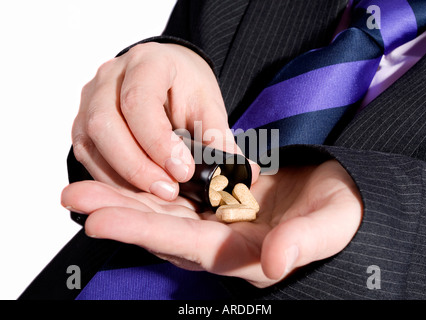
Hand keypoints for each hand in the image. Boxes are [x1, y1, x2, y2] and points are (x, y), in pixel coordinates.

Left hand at [61, 160, 362, 287]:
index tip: (100, 220)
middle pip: (163, 230)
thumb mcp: (330, 224)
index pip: (189, 245)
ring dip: (124, 197)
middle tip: (72, 196)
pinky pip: (175, 195)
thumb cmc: (340, 211)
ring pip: (162, 211)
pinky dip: (147, 184)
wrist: (339, 194)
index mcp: (246, 254)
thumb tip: (275, 261)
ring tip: (81, 185)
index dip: (146, 232)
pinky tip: (122, 174)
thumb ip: (303, 242)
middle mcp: (223, 242)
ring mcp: (217, 222)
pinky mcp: (217, 201)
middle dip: (119, 213)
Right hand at [71, 42, 256, 199]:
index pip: (139, 101)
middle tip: (169, 191)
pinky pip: (87, 154)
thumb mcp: (208, 105)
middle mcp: (110, 77)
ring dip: (121, 176)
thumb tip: (246, 174)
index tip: (183, 171)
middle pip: (105, 124)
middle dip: (136, 165)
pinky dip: (110, 177)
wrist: (166, 74)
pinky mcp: (84, 123)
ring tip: (156, 194)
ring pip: (90, 142)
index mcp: (147, 63)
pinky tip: (136, 191)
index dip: (157, 141)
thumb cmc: (187, 86)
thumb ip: (220, 138)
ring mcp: (90, 99)